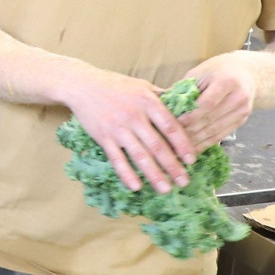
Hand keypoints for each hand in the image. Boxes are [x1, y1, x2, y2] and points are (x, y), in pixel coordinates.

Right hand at [63, 68, 195, 192]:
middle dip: (172, 166)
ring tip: (165, 189)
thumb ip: (162, 98)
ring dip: (154, 174)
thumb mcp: (142, 86)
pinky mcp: (103, 137)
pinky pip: (117, 159)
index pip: (170, 127)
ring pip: (139, 155)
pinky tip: (136, 187)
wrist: (82, 85)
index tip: (192, 160)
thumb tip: (186, 107)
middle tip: (184, 182)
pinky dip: (126, 174)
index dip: (183, 145)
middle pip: (157, 145)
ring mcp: (118, 128)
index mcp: (148, 102)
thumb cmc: (115, 85)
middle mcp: (134, 116)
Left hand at [180, 53, 258, 149]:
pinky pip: (221, 135)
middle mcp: (238, 97)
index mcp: (227, 81)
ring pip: (216, 130)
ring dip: (196, 141)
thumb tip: (163, 105)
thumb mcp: (200, 72)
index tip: (175, 123)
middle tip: (172, 140)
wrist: (246, 72)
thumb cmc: (217, 70)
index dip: (191, 116)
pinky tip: (193, 149)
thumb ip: (184, 89)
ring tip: (179, 148)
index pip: (207, 103)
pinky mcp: (242, 121)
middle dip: (190, 131)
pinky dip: (206, 143)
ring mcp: (242, 111)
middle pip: (211, 119)